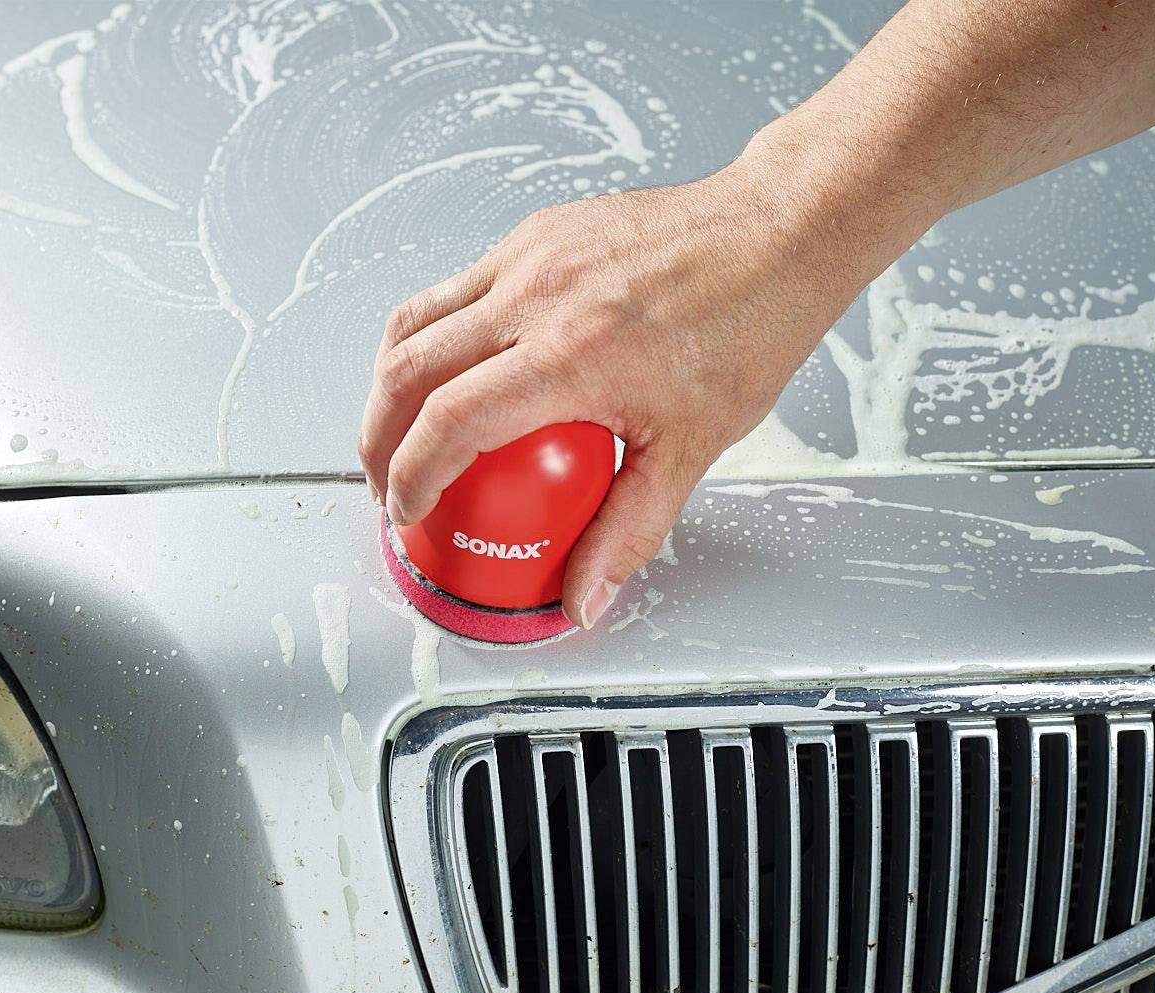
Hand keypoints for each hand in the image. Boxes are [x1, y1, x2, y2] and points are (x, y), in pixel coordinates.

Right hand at [358, 124, 901, 628]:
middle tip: (386, 483)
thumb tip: (584, 596)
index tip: (408, 512)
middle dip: (377, 438)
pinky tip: (456, 373)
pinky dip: (433, 338)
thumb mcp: (692, 449)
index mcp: (573, 355)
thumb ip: (628, 532)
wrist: (777, 233)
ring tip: (399, 431)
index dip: (409, 478)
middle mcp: (537, 297)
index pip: (449, 423)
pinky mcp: (534, 234)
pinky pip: (454, 289)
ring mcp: (529, 257)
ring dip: (390, 384)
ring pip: (415, 321)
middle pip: (407, 369)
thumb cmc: (749, 323)